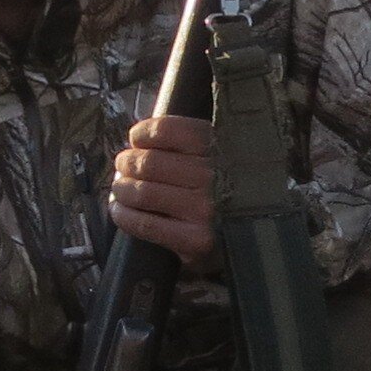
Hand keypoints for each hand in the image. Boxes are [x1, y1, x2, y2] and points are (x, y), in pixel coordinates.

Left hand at [106, 113, 220, 269]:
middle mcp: (214, 176)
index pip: (166, 130)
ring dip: (122, 191)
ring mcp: (206, 209)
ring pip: (142, 192)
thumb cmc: (219, 189)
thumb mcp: (214, 154)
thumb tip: (136, 137)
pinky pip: (145, 224)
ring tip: (121, 191)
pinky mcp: (196, 240)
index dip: (142, 134)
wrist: (248, 238)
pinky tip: (121, 211)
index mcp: (218, 146)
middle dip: (127, 164)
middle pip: (148, 162)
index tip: (136, 141)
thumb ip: (182, 140)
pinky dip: (124, 216)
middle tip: (124, 168)